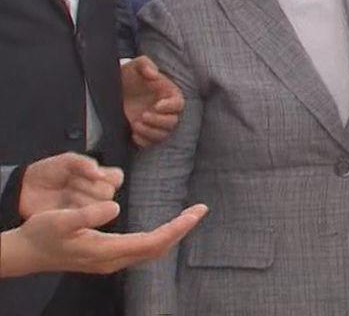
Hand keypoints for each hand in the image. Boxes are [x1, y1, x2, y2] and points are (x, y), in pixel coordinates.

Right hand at [0, 201, 206, 277]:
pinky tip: (164, 227)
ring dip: (171, 234)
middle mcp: (113, 260)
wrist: (27, 253)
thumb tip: (115, 208)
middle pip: (157, 249)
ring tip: (188, 217)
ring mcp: (110, 261)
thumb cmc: (42, 234)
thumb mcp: (60, 220)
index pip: (152, 242)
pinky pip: (141, 250)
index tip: (195, 213)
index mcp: (106, 251)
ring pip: (150, 251)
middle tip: (200, 210)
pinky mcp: (107, 258)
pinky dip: (158, 237)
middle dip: (181, 230)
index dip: (176, 228)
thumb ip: (87, 215)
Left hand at [18, 153, 122, 220]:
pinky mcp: (77, 221)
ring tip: (65, 193)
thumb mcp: (66, 160)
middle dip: (87, 186)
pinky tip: (64, 205)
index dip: (106, 176)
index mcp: (98, 177)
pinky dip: (74, 210)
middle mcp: (96, 193)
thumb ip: (84, 162)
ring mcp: (87, 208)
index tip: (90, 173)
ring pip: (97, 205)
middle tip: (72, 182)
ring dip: (79, 197)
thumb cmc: (47, 173)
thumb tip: (99, 172)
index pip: (117, 177)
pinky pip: (85, 218)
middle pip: (108, 192)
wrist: (25, 189)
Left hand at [122, 55, 184, 146]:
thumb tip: (154, 73)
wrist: (113, 89)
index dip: (170, 107)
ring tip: (136, 124)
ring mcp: (154, 123)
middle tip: (143, 115)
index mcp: (168, 94)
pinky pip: (150, 143)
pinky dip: (143, 141)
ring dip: (150, 132)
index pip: (178, 104)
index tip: (156, 105)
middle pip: (172, 122)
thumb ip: (145, 64)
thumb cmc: (128, 75)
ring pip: (163, 134)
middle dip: (158, 121)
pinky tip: (133, 134)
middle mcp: (164, 110)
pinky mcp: (144, 132)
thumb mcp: (135, 65)